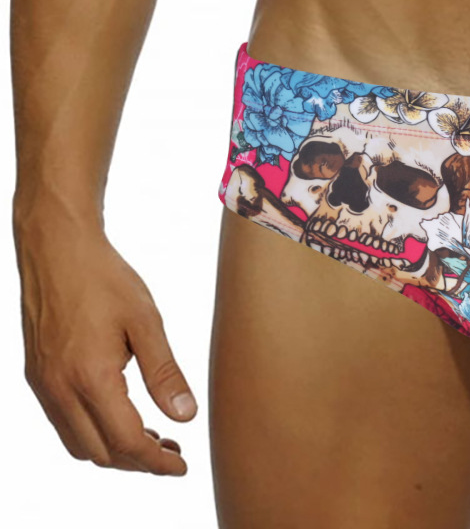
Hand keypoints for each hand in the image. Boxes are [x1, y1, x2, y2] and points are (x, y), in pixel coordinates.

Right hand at [14, 211, 195, 474]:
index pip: (126, 442)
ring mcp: (44, 386)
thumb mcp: (146, 321)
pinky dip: (93, 432)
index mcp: (90, 378)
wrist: (56, 250)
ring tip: (152, 437)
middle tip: (173, 451)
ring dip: (115, 450)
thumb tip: (185, 416)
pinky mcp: (38, 376)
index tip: (182, 465)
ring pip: (79, 444)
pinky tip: (120, 414)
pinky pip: (64, 423)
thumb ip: (164, 372)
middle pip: (100, 453)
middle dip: (138, 462)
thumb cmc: (104, 278)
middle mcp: (60, 390)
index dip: (157, 462)